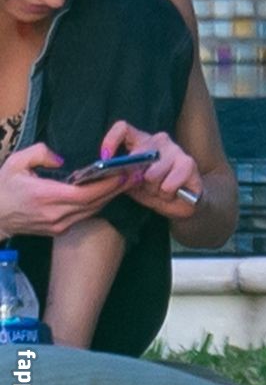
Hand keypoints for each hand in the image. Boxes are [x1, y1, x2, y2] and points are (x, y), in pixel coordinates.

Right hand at [0, 145, 124, 236]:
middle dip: (116, 189)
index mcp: (45, 196)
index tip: (123, 173)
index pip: (86, 194)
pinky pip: (83, 216)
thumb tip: (61, 160)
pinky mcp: (57, 230)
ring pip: (92, 211)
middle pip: (95, 203)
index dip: (107, 185)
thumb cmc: (2, 187)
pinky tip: (106, 192)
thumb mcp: (15, 163)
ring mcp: (57, 225)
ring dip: (110, 197)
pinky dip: (97, 204)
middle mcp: (55, 214)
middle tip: (135, 175)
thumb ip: (39, 154)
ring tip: (126, 181)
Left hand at [100, 121, 202, 219]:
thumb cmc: (154, 190)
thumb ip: (121, 176)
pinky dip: (166, 193)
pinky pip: (168, 184)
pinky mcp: (188, 163)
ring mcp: (175, 149)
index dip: (111, 140)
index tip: (106, 159)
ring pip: (152, 173)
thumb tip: (111, 174)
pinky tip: (171, 193)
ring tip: (159, 192)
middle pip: (138, 154)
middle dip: (137, 178)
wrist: (183, 202)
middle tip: (144, 187)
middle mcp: (158, 141)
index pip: (123, 128)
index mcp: (141, 142)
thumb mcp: (130, 184)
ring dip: (153, 189)